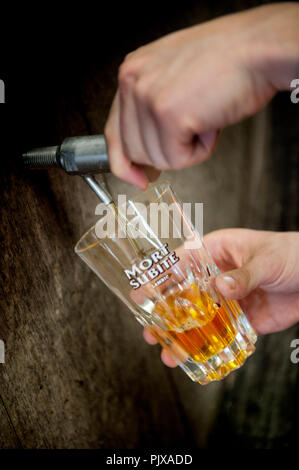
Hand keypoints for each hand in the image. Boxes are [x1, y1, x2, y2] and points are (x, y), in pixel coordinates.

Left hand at [104, 3, 298, 188]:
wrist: (257, 49)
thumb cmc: (226, 62)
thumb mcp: (174, 79)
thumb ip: (151, 109)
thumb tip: (145, 153)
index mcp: (132, 72)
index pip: (114, 132)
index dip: (124, 162)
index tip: (136, 178)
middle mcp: (133, 81)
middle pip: (134, 151)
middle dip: (164, 153)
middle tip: (189, 136)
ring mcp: (147, 97)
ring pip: (157, 158)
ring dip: (186, 149)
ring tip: (205, 118)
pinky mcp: (167, 114)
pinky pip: (177, 160)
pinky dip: (200, 151)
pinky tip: (210, 125)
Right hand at [143, 228, 298, 366]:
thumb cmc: (292, 253)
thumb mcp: (266, 260)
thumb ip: (243, 275)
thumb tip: (221, 287)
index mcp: (216, 251)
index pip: (181, 263)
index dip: (159, 279)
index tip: (140, 294)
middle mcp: (217, 275)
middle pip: (184, 296)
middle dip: (166, 315)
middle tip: (150, 332)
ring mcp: (228, 299)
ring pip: (199, 319)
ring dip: (184, 336)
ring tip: (169, 354)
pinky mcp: (243, 319)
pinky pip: (222, 334)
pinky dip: (210, 347)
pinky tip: (199, 359)